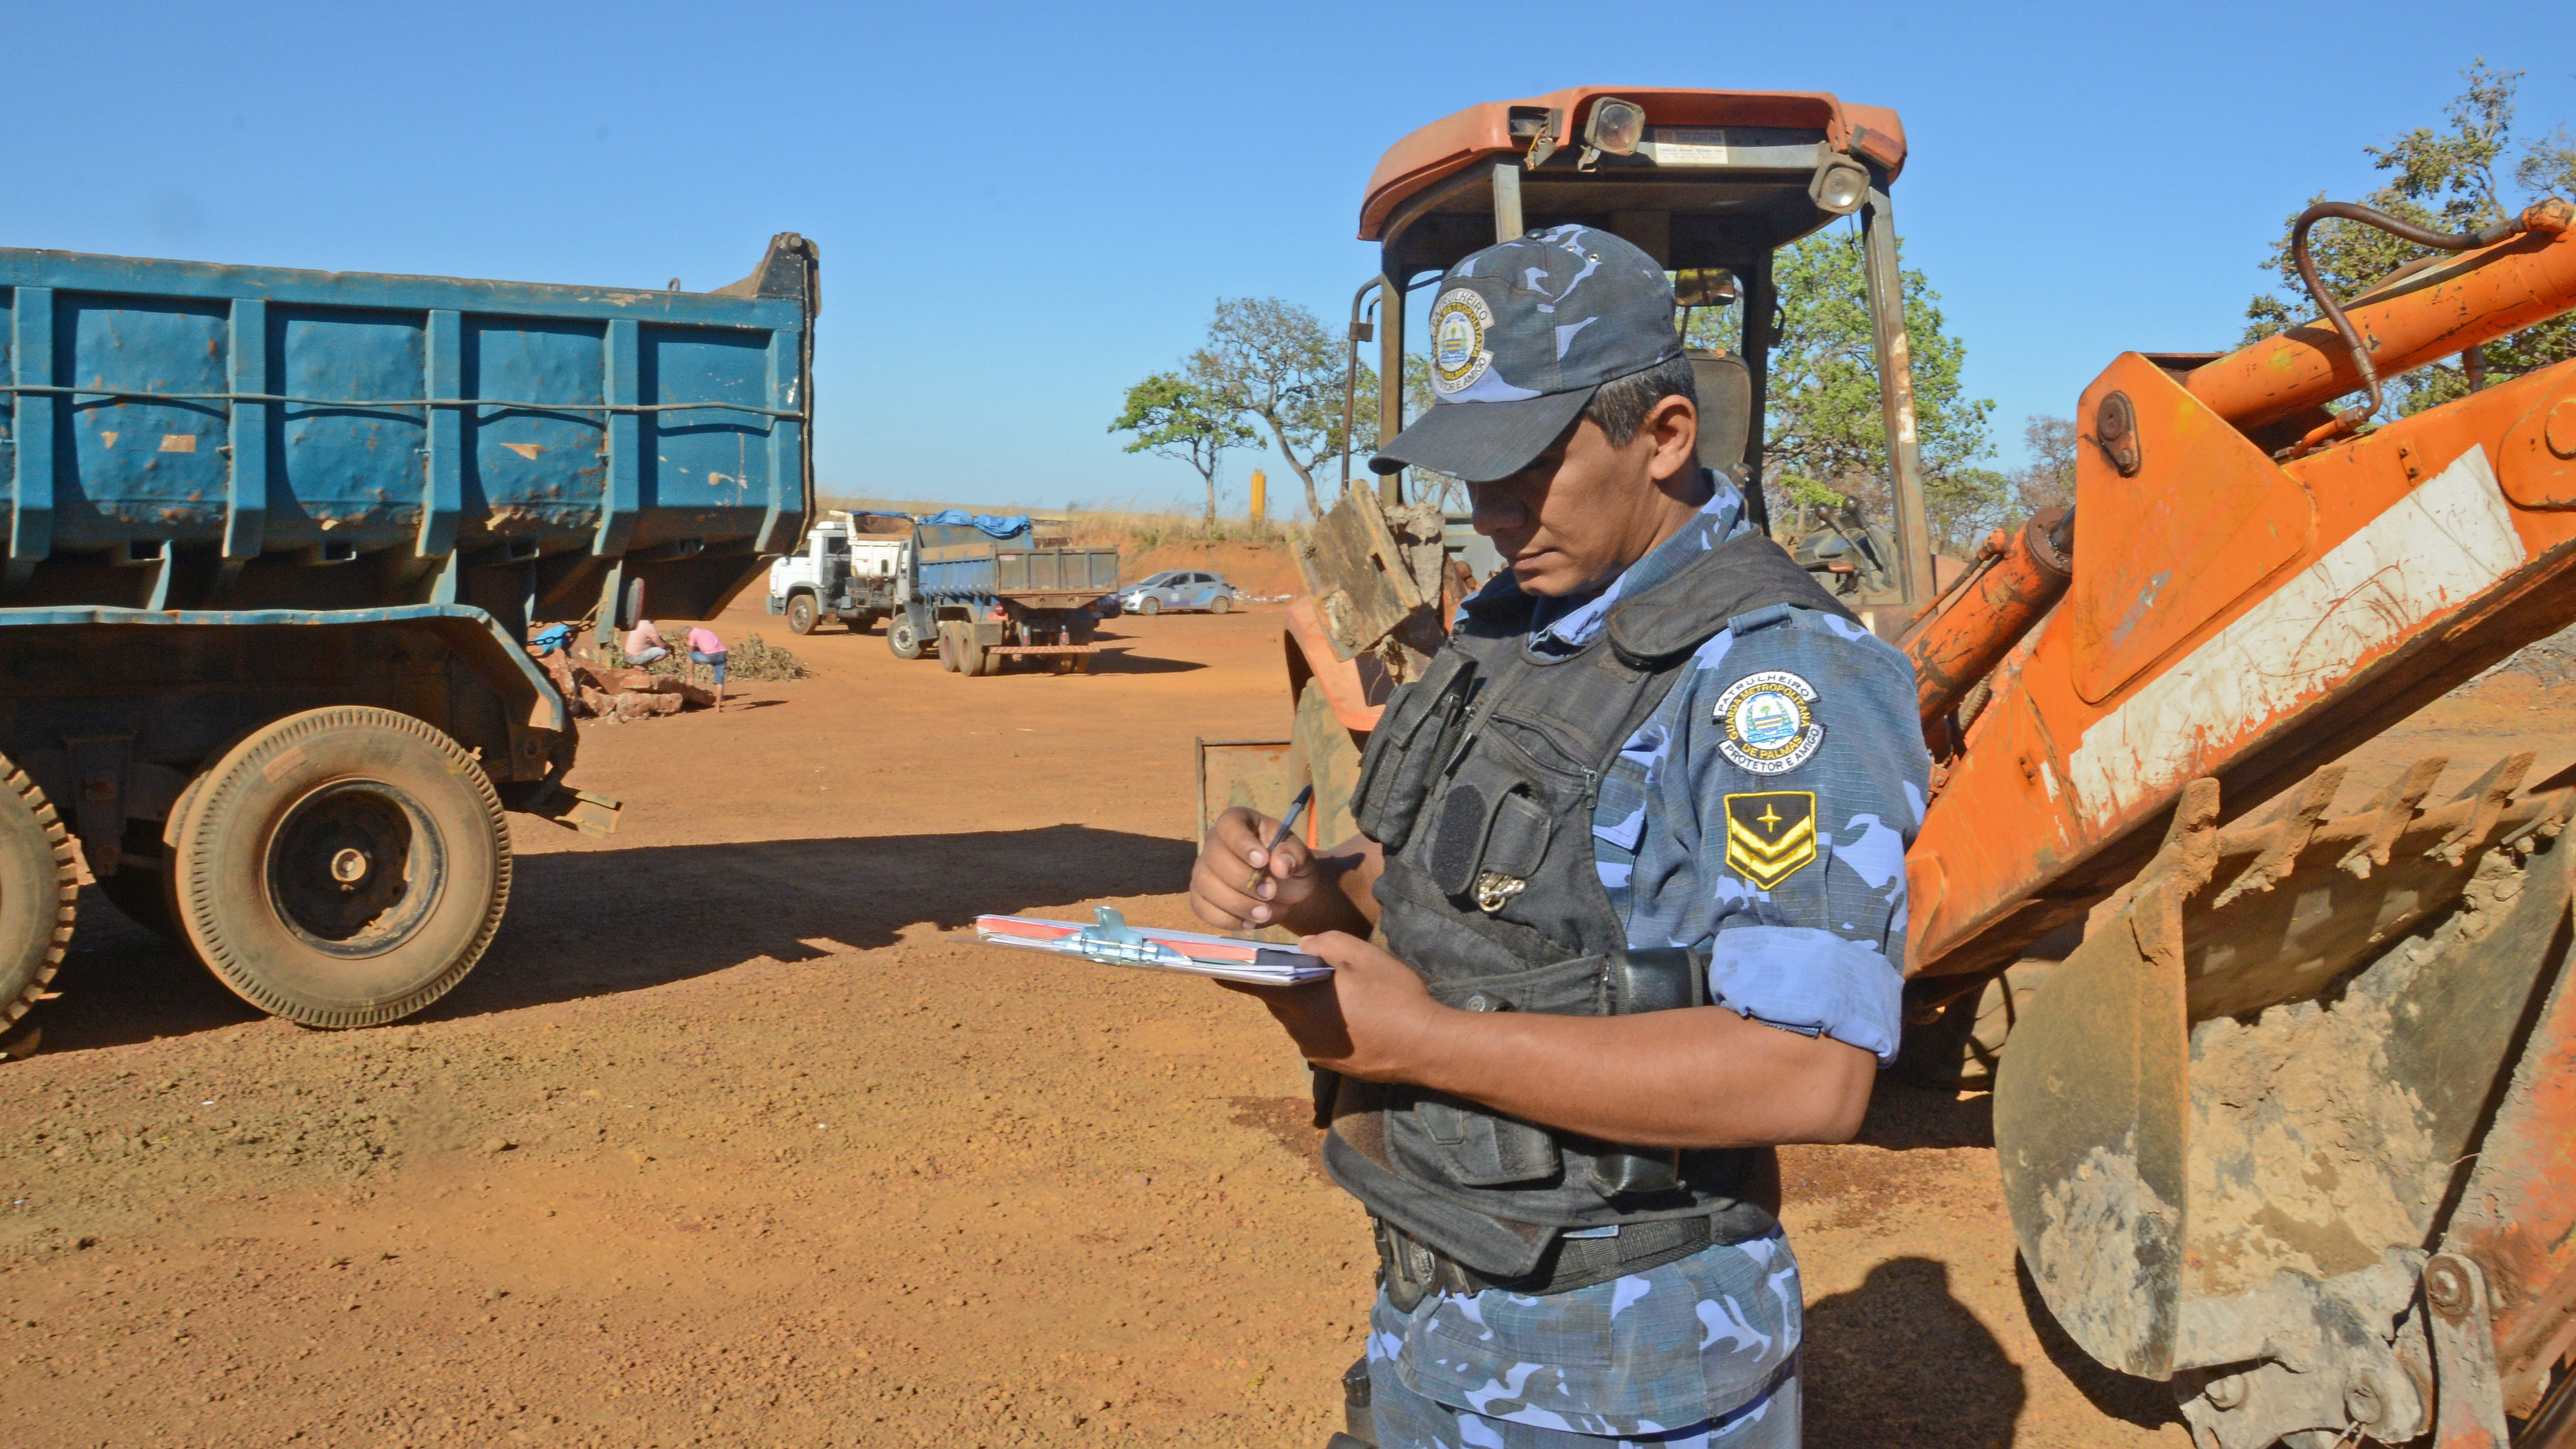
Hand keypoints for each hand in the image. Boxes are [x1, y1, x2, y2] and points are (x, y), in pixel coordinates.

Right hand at [1190, 806, 1317, 929]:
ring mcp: (1204, 869)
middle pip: (1214, 857)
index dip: (1242, 842)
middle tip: (1270, 892)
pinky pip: (1201, 907)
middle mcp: (1215, 842)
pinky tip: (1249, 922)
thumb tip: (1281, 865)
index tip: (1263, 860)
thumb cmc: (1290, 864)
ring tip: (1264, 913)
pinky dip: (1225, 919)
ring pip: (1205, 884)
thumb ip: (1295, 856)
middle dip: (1243, 880)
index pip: (1229, 824)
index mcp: (1240, 821)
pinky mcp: (1201, 895)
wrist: (1286, 890)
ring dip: (1235, 903)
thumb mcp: (1301, 857)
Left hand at [1222, 931, 1444, 1081]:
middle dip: (1286, 982)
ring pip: (1298, 1018)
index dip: (1232, 973)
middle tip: (1308, 966)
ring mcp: (1315, 1051)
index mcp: (1300, 1000)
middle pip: (1279, 1000)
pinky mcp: (1331, 1063)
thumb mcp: (1363, 954)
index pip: (1253, 984)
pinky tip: (1353, 1014)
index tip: (1211, 966)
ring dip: (1308, 1003)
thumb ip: (1325, 943)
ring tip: (1340, 990)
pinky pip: (1315, 1035)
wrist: (1428, 1047)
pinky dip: (1324, 1021)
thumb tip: (1306, 947)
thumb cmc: (1395, 997)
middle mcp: (1299, 1030)